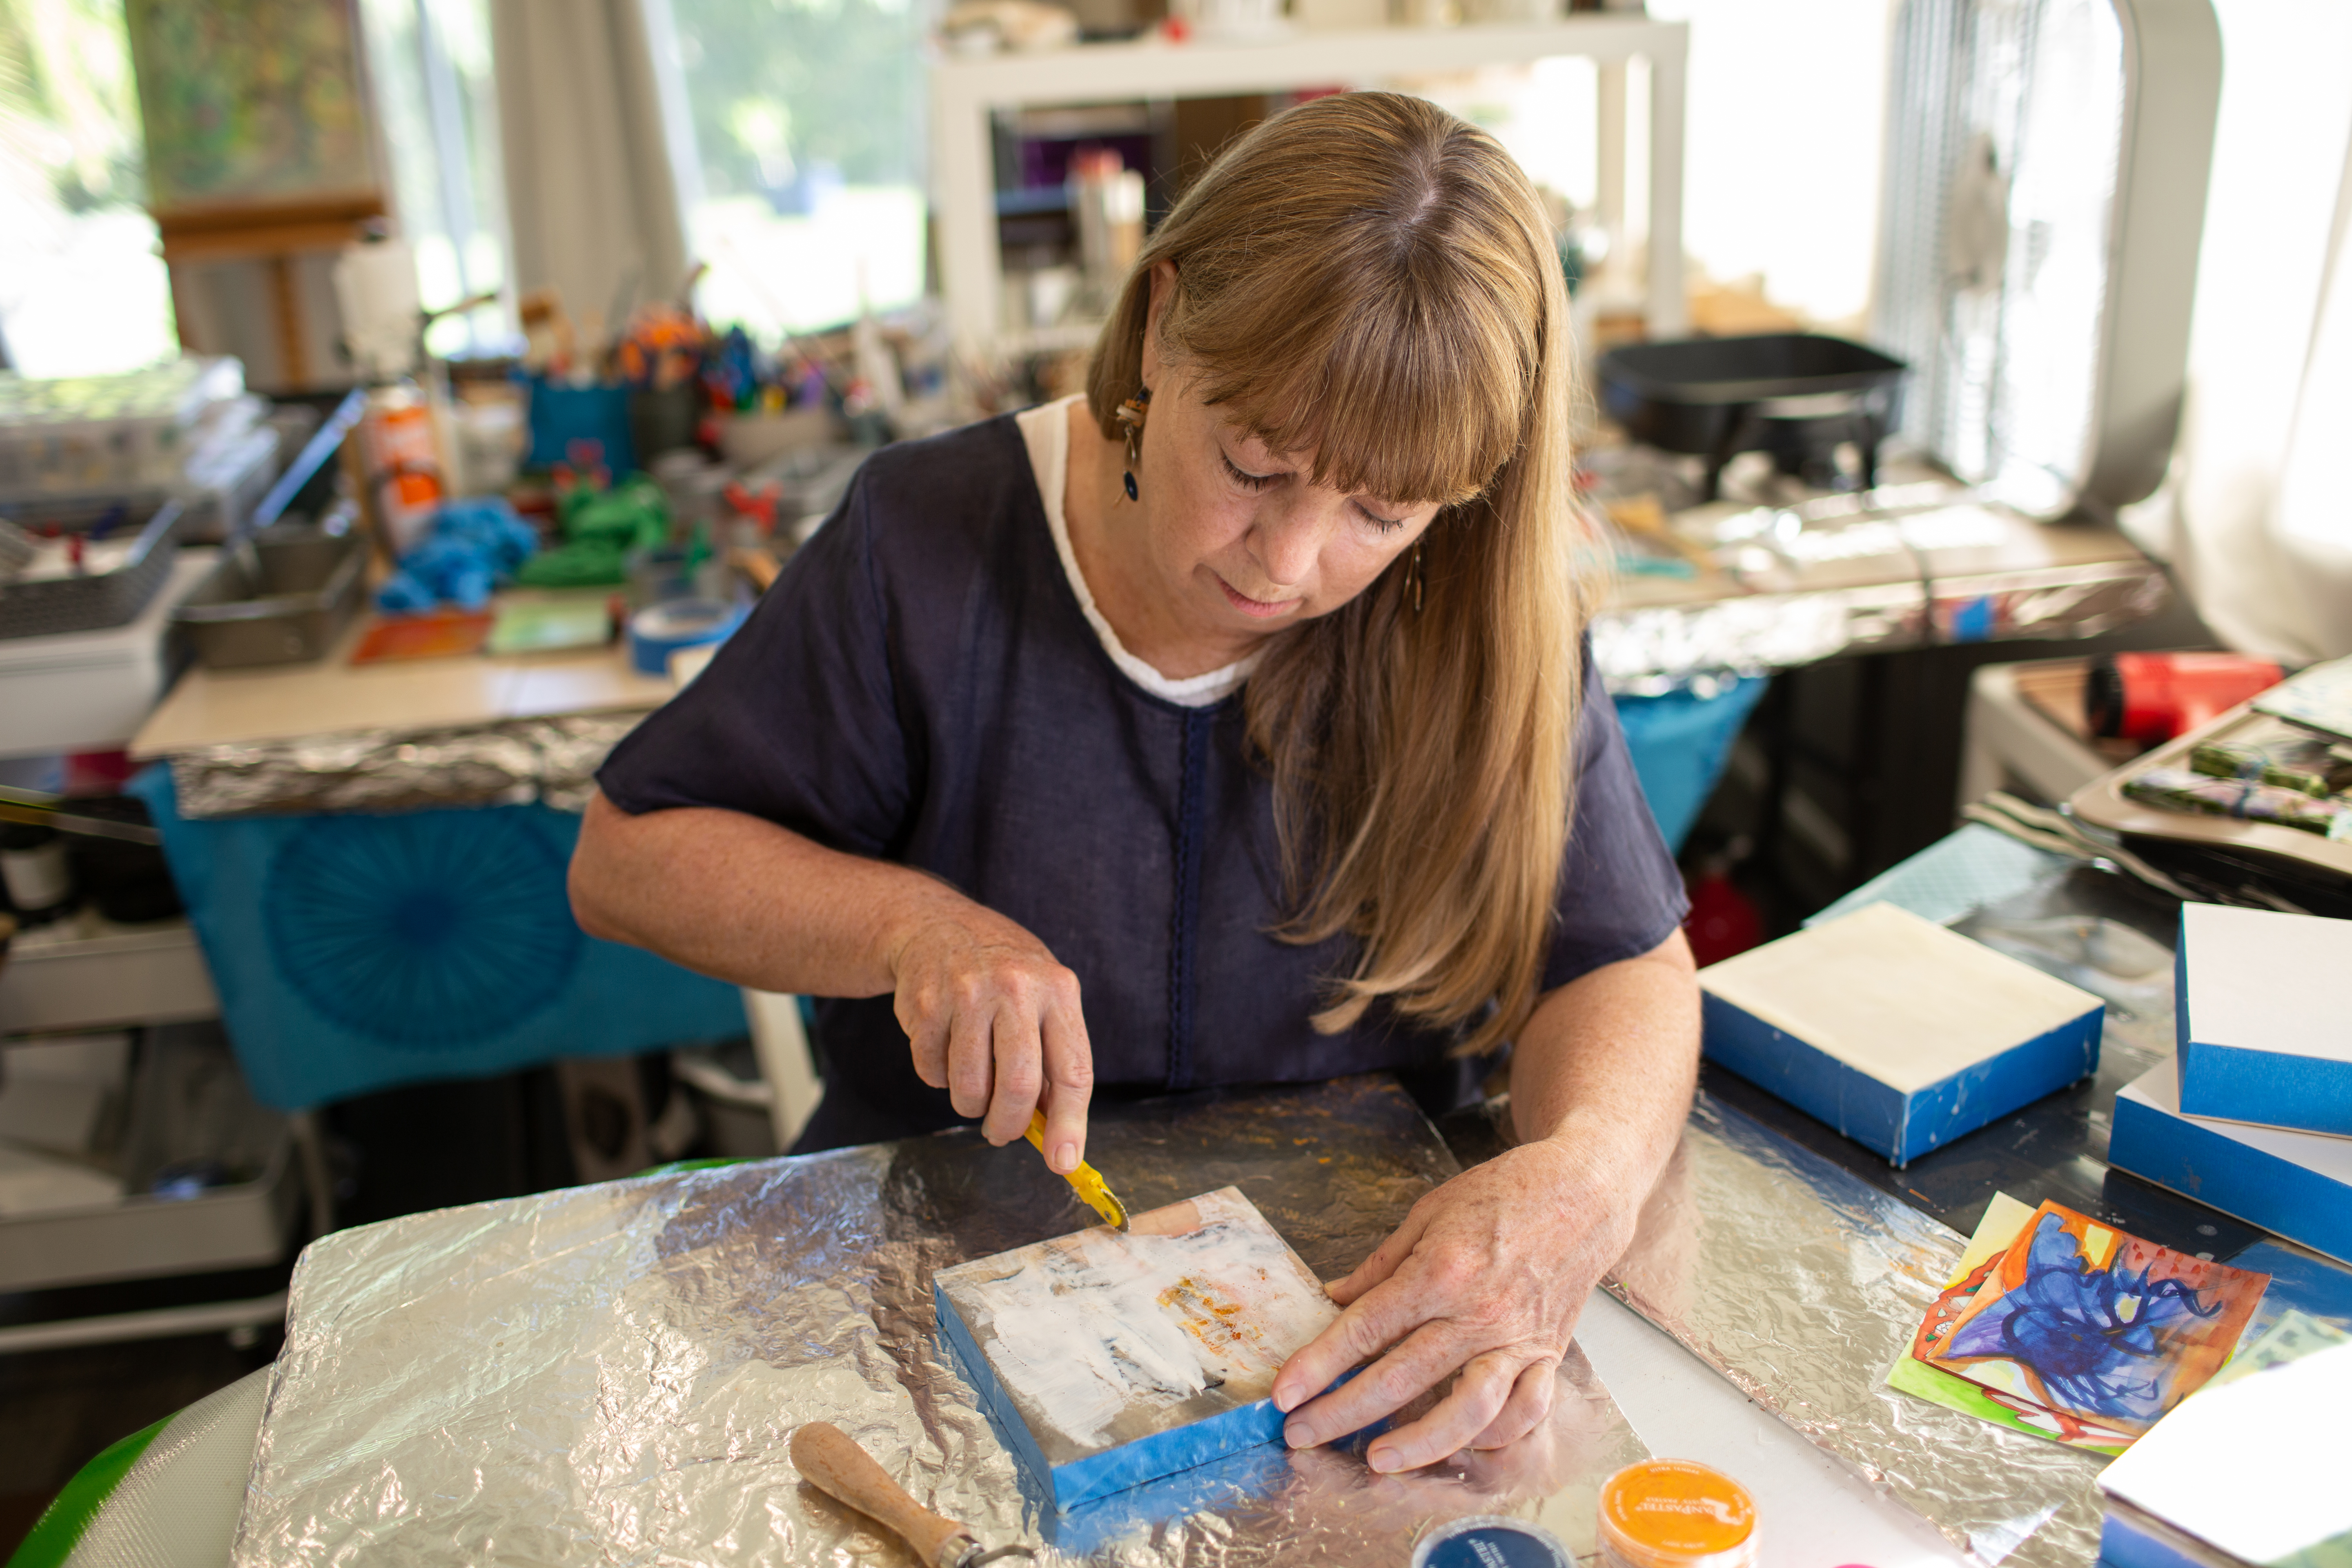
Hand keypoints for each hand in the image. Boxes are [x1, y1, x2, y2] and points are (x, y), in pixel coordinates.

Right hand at [887, 906, 1094, 1167]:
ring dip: (971, 1105)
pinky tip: (946, 1047)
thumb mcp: (1044, 998)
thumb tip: (1058, 1135)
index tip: (1064, 1162)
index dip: (1070, 1124)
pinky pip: (932, 1074)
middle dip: (1009, 1125)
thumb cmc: (1003, 975)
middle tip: (1002, 1133)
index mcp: (1058, 989)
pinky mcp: (924, 1006)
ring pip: (970, 1089)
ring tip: (974, 1083)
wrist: (935, 925)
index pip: (1074, 1071)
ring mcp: (966, 994)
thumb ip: (1054, 1058)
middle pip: (1018, 1086)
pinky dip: (939, 1078)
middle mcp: (1015, 988)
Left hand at [1269, 1134, 1638, 1472]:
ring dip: (1418, 1443)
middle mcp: (1477, 1314)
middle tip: (1302, 1433)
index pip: (1366, 1330)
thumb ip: (1380, 1265)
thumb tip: (1336, 1298)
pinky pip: (1523, 1412)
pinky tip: (1457, 1443)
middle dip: (1343, 1412)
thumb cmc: (1504, 1194)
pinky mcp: (1547, 1356)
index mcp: (1440, 1271)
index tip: (1285, 1393)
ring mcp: (1516, 1341)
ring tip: (1376, 1458)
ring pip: (1468, 1411)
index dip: (1319, 1365)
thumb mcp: (1429, 1213)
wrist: (1581, 1193)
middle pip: (1401, 1378)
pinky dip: (1492, 1436)